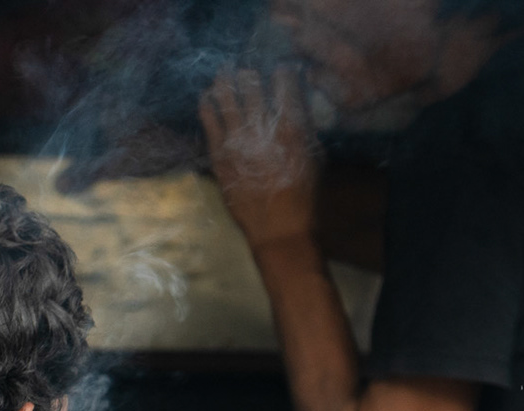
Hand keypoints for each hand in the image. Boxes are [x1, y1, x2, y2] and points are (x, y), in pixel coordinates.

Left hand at [199, 69, 320, 250]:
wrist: (279, 229)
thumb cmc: (304, 196)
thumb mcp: (315, 160)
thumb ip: (307, 130)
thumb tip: (299, 108)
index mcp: (290, 128)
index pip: (284, 86)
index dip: (282, 73)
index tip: (281, 69)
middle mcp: (261, 129)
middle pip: (251, 86)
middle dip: (250, 73)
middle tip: (248, 68)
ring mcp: (236, 140)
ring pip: (226, 97)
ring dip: (225, 80)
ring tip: (224, 71)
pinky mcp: (219, 153)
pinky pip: (209, 119)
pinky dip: (207, 104)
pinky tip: (207, 95)